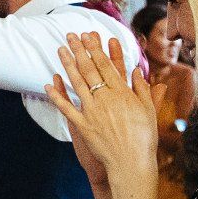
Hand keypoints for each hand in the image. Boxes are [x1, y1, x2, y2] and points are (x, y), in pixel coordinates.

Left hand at [42, 32, 158, 184]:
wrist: (131, 163)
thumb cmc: (144, 138)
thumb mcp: (149, 111)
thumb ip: (143, 89)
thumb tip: (138, 70)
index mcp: (122, 93)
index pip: (106, 65)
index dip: (96, 49)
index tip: (88, 36)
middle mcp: (105, 99)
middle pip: (89, 69)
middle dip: (79, 50)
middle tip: (70, 35)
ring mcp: (92, 112)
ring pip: (77, 83)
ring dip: (67, 65)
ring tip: (60, 49)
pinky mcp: (83, 126)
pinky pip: (66, 108)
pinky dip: (57, 96)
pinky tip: (48, 84)